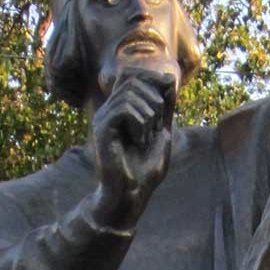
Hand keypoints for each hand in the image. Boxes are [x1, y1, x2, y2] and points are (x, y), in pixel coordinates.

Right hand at [90, 67, 175, 229]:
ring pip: (131, 92)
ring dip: (149, 114)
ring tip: (148, 138)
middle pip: (133, 79)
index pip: (132, 74)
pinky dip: (140, 123)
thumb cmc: (145, 170)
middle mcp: (109, 110)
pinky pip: (125, 108)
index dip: (152, 79)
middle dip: (154, 100)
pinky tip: (139, 142)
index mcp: (121, 109)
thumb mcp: (162, 132)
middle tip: (156, 128)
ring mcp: (103, 118)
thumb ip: (164, 107)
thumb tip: (168, 78)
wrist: (131, 195)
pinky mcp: (101, 128)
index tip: (168, 97)